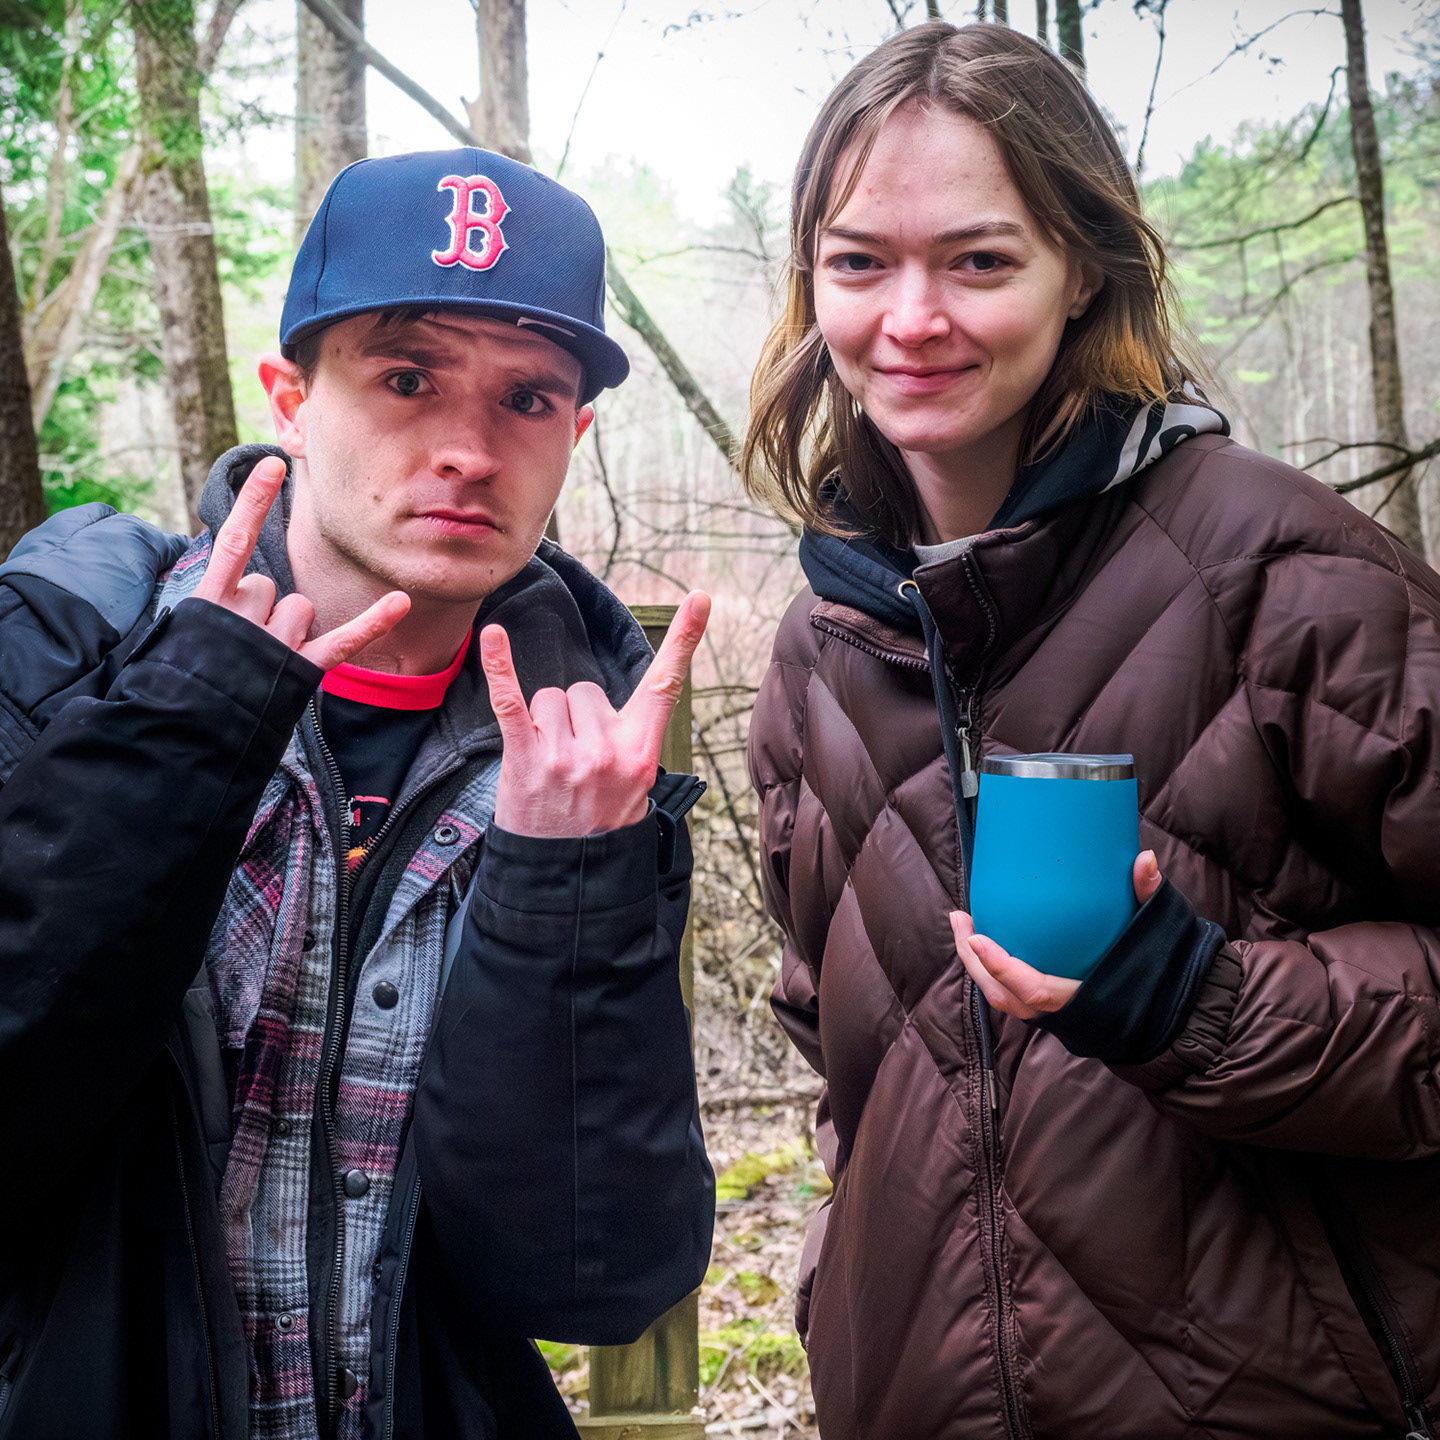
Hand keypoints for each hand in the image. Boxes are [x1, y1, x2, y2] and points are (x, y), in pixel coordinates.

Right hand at [192, 455, 409, 669]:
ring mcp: (269, 642)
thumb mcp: (189, 629)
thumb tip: (254, 584)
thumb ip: (223, 597)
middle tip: (242, 649)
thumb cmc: (189, 677)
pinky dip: (373, 623)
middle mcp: (239, 616)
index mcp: (208, 600)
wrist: (182, 730)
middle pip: (276, 590)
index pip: (235, 539)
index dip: (254, 502)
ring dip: (289, 634)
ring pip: (300, 611)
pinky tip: (401, 602)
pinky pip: (342, 640)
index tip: (274, 464)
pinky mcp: (296, 670)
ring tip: (259, 666)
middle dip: (266, 614)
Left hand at [481, 591, 711, 837]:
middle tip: (571, 764)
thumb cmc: (600, 828)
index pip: (667, 685)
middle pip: (584, 690)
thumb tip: (618, 708)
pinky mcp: (528, 759)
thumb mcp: (637, 789)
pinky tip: (494, 636)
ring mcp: (568, 755)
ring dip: (544, 724)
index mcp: (642, 752)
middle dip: (574, 717)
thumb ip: (633, 742)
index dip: (685, 640)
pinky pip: (512, 702)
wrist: (566, 878)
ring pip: (550, 699)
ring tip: (547, 767)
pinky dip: (500, 667)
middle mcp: (609, 749)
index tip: (700, 598)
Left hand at [951, 850, 1163, 1018]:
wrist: (1178, 1013)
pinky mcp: (1052, 1008)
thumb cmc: (1167, 973)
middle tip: (961, 916)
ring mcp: (1055, 1014)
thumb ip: (1149, 897)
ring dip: (977, 963)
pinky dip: (994, 969)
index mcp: (1084, 999)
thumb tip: (1145, 859)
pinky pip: (1013, 993)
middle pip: (1003, 996)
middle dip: (974, 960)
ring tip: (964, 923)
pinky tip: (986, 939)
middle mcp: (1063, 1012)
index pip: (1032, 990)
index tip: (976, 936)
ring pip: (1003, 998)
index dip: (1001, 967)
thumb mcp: (1159, 932)